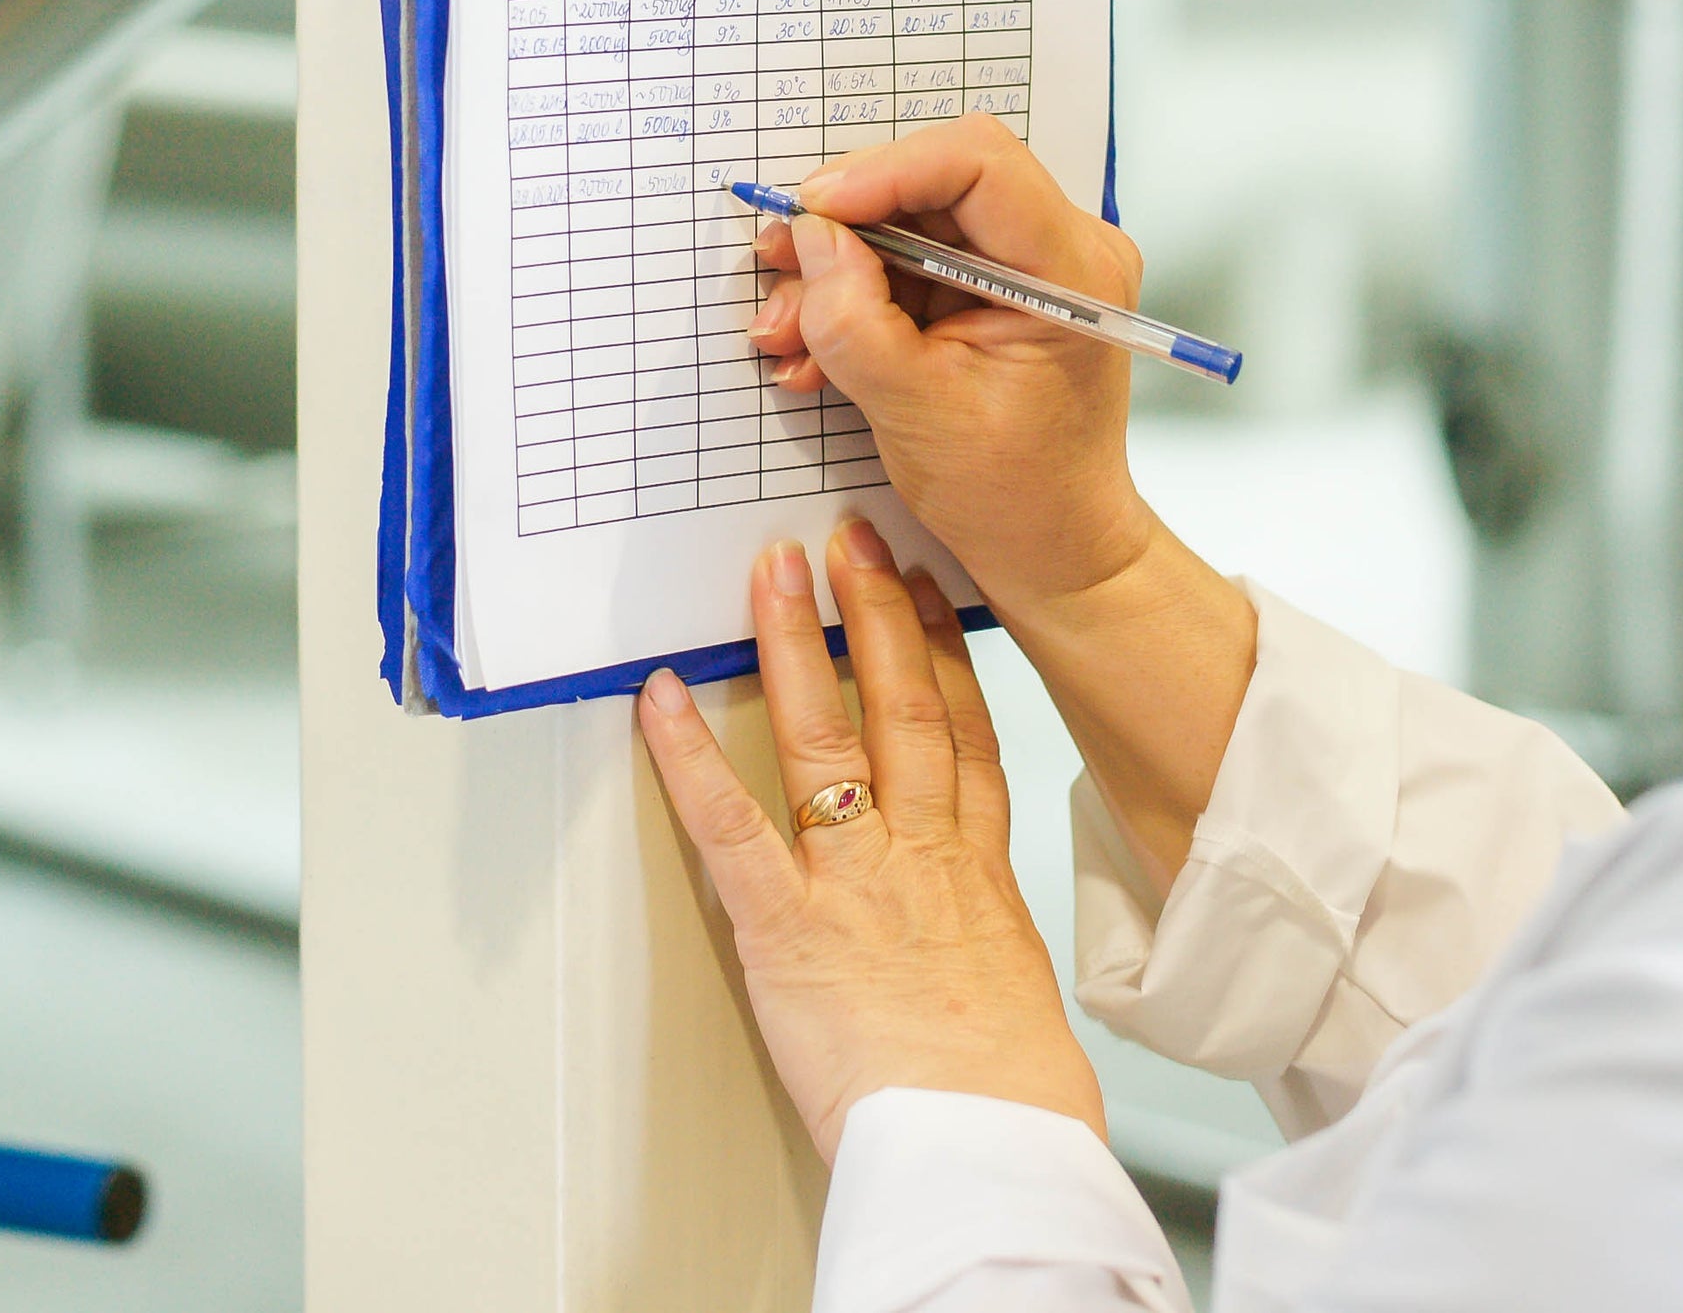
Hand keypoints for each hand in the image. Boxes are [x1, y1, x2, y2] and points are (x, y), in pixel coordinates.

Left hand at [636, 519, 1104, 1162]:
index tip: (935, 595)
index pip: (967, 738)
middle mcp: (920, 857)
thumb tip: (982, 971)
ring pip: (830, 738)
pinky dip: (689, 758)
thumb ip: (988, 960)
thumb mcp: (1021, 1005)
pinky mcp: (788, 926)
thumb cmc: (1011, 1102)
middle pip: (906, 708)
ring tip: (778, 570)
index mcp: (977, 878)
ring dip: (798, 644)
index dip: (949, 656)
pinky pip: (729, 825)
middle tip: (855, 538)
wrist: (990, 1143)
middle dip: (878, 613)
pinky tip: (661, 700)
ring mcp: (854, 881)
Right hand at [748, 116, 1154, 610]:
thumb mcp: (914, 410)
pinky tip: (816, 346)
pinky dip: (859, 295)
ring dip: (839, 269)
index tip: (815, 210)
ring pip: (914, 220)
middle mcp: (1063, 250)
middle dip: (847, 225)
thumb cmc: (1014, 495)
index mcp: (1070, 272)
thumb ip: (855, 318)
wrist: (1052, 545)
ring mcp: (1030, 265)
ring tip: (787, 329)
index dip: (885, 171)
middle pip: (937, 183)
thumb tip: (812, 237)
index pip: (978, 164)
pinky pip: (915, 260)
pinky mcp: (996, 287)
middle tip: (779, 263)